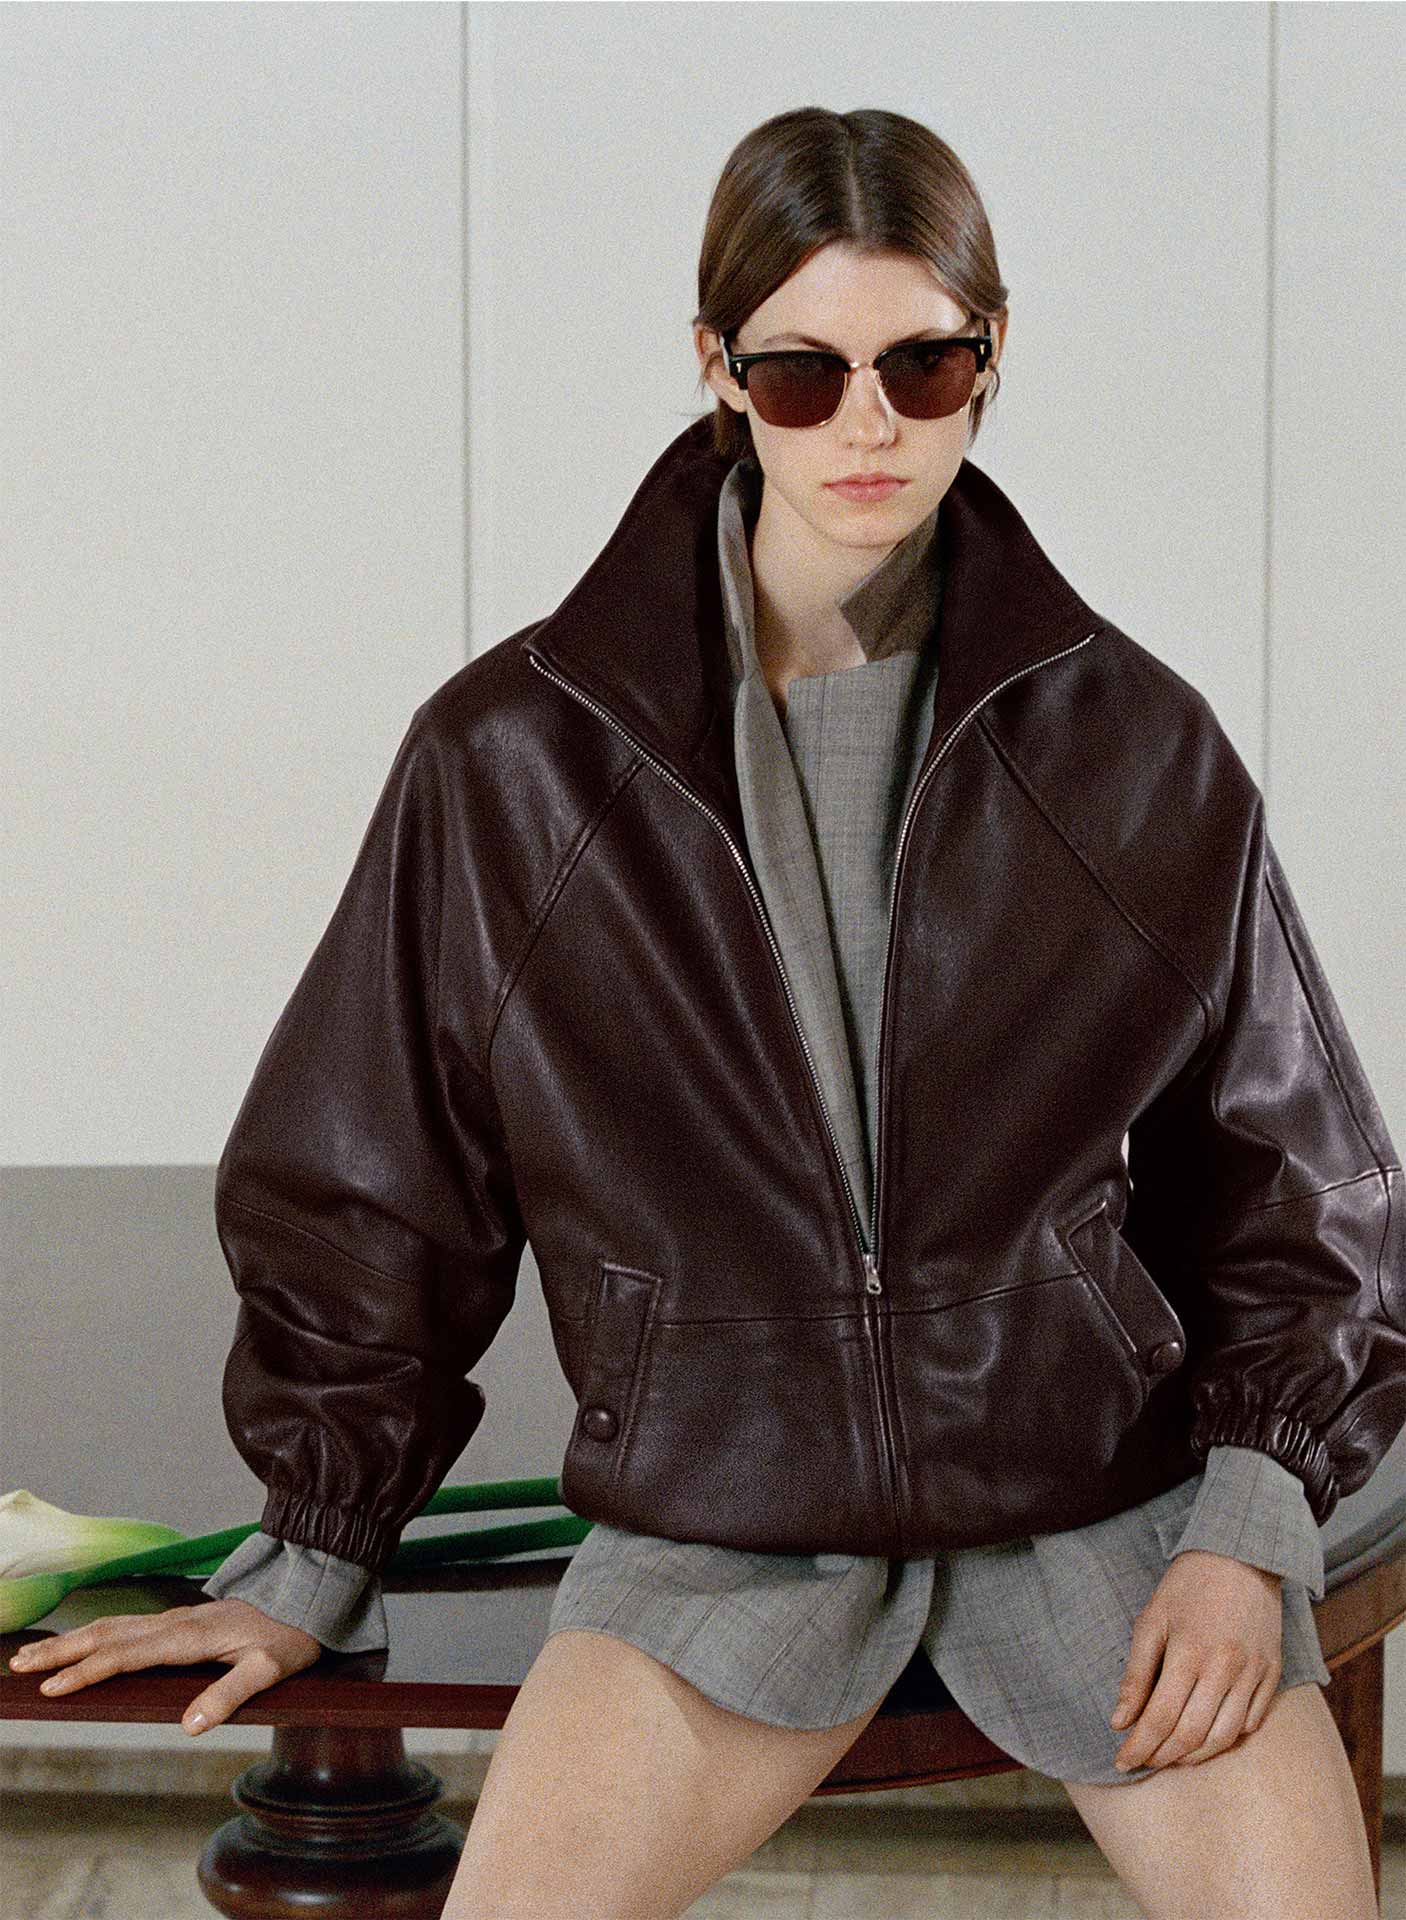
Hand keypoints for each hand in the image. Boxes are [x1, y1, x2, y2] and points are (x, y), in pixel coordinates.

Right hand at [7, 1598, 322, 1734]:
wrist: (309, 1597)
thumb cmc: (290, 1636)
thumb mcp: (271, 1669)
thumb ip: (231, 1694)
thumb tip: (189, 1725)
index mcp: (190, 1637)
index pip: (126, 1654)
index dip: (88, 1672)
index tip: (53, 1689)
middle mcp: (176, 1623)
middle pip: (107, 1634)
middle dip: (61, 1651)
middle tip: (18, 1666)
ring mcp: (176, 1619)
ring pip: (113, 1625)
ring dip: (72, 1640)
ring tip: (34, 1655)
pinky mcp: (180, 1621)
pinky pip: (127, 1625)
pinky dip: (95, 1632)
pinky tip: (83, 1642)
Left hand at [1108, 1550, 1283, 1770]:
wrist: (1242, 1554)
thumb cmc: (1189, 1586)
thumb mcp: (1152, 1619)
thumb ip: (1136, 1673)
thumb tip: (1119, 1721)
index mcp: (1189, 1652)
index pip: (1160, 1717)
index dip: (1139, 1745)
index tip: (1122, 1761)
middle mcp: (1224, 1668)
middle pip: (1191, 1734)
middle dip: (1163, 1756)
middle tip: (1144, 1761)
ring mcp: (1253, 1673)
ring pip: (1225, 1737)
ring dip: (1196, 1756)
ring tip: (1172, 1757)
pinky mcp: (1273, 1673)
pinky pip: (1253, 1723)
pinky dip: (1228, 1739)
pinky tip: (1208, 1739)